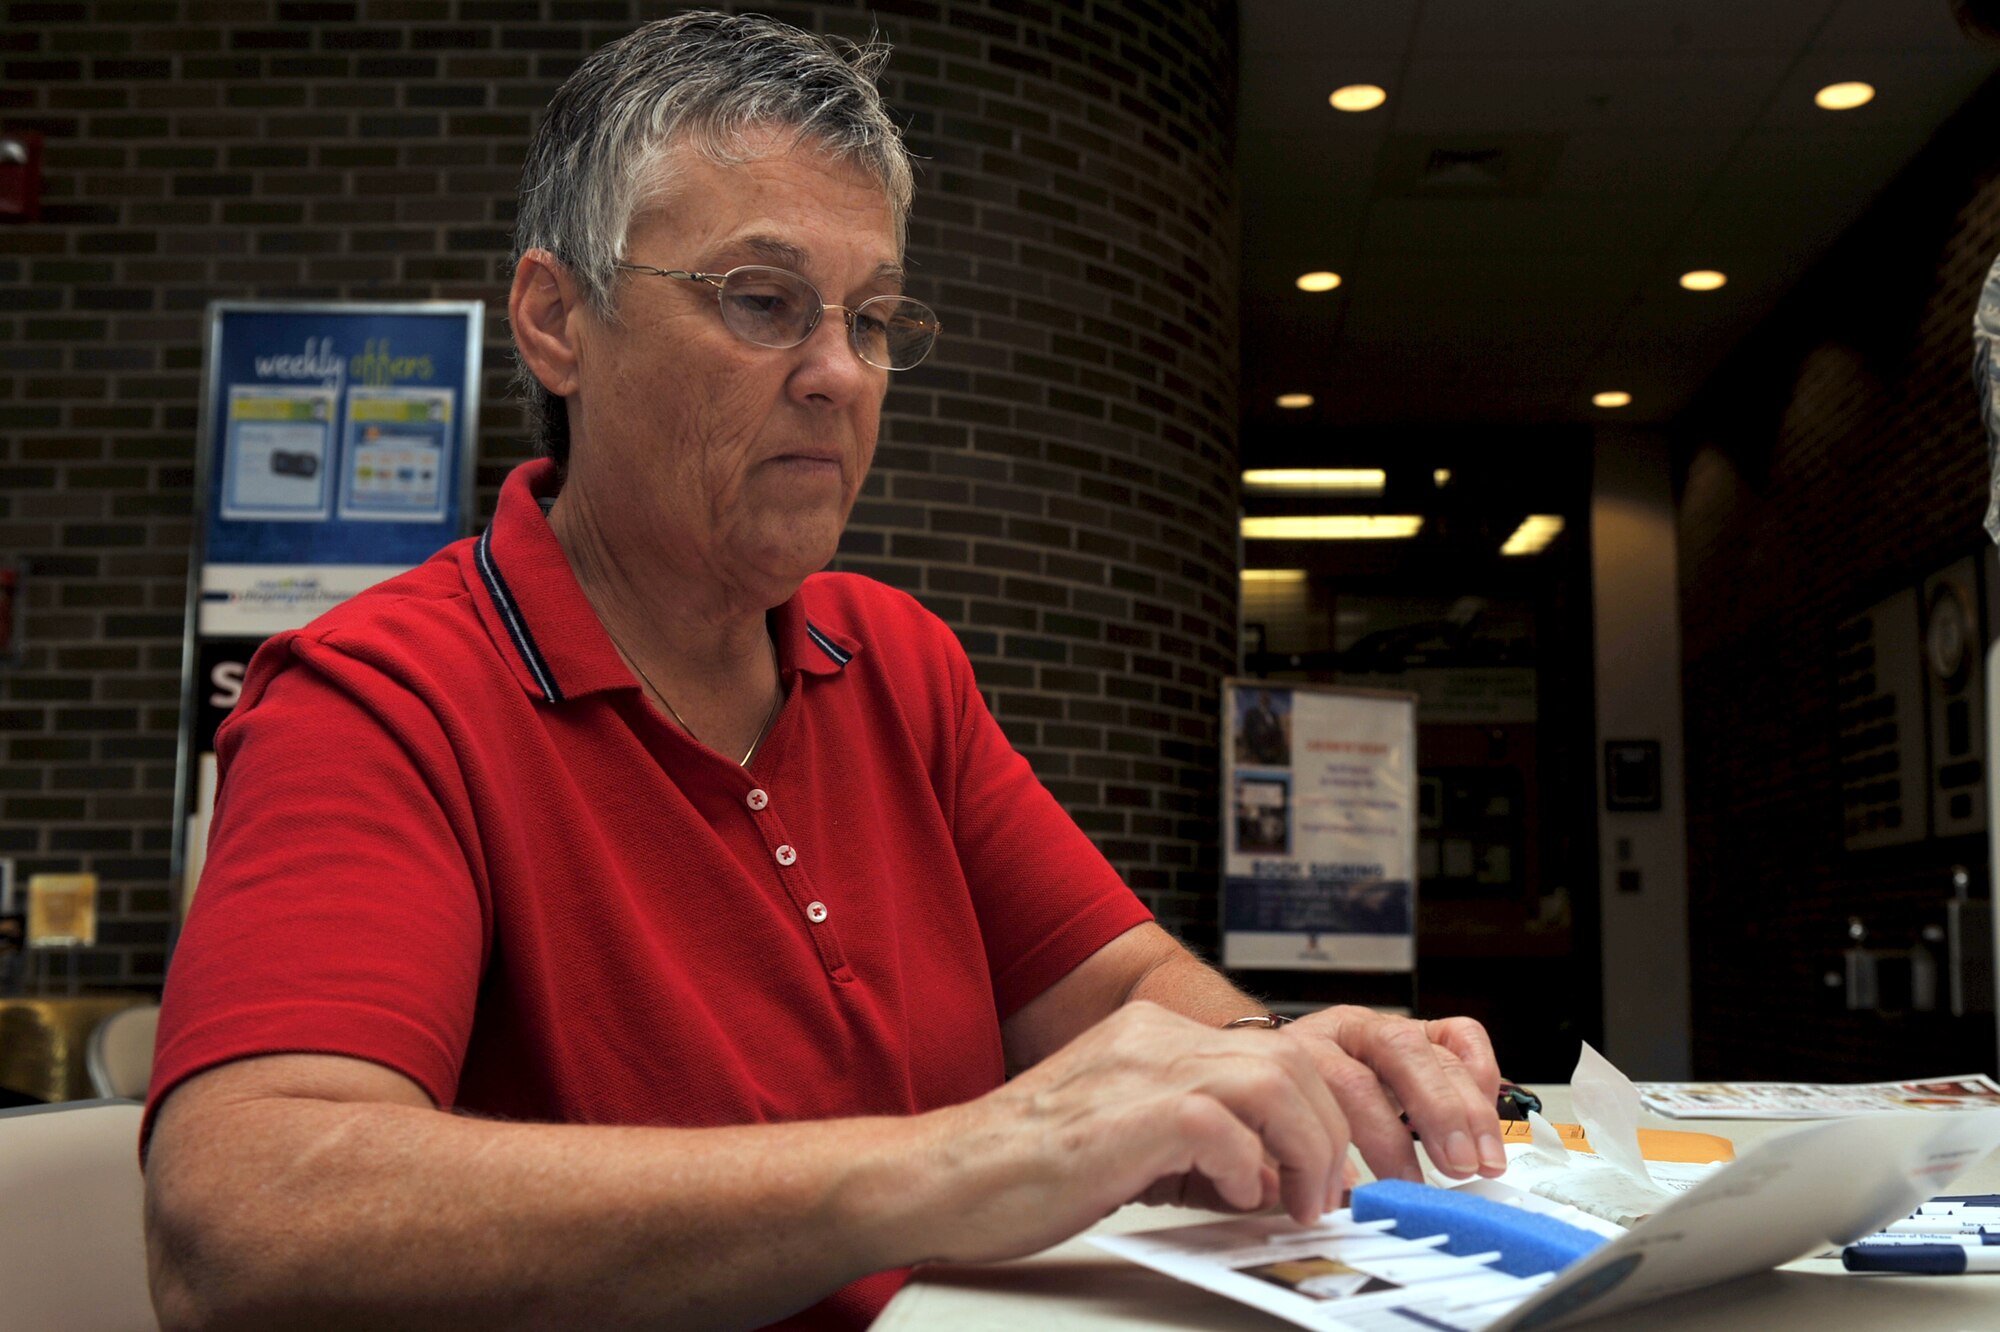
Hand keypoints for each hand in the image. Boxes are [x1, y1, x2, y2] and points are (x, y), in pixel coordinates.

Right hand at [914, 1001, 1349, 1264]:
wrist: (940, 1179)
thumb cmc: (1018, 1172)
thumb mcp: (1126, 1138)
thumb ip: (1196, 1142)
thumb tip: (1270, 1176)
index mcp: (1149, 1035)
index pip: (1272, 1051)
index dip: (1316, 1114)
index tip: (1322, 1172)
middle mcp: (1149, 1037)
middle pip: (1289, 1059)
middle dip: (1327, 1132)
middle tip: (1325, 1194)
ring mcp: (1138, 1069)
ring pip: (1273, 1082)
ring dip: (1306, 1149)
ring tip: (1296, 1201)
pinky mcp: (1125, 1114)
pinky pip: (1221, 1125)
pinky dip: (1245, 1166)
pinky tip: (1233, 1196)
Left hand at [1278, 1006, 1503, 1183]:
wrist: (1278, 1066)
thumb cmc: (1285, 1107)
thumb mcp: (1280, 1131)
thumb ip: (1302, 1157)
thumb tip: (1339, 1195)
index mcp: (1306, 1049)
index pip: (1347, 1084)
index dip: (1380, 1140)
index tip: (1402, 1187)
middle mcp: (1348, 1030)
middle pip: (1398, 1050)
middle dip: (1437, 1112)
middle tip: (1457, 1166)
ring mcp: (1388, 1027)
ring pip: (1435, 1050)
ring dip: (1470, 1111)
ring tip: (1485, 1160)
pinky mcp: (1419, 1030)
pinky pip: (1460, 1035)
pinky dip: (1481, 1073)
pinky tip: (1485, 1115)